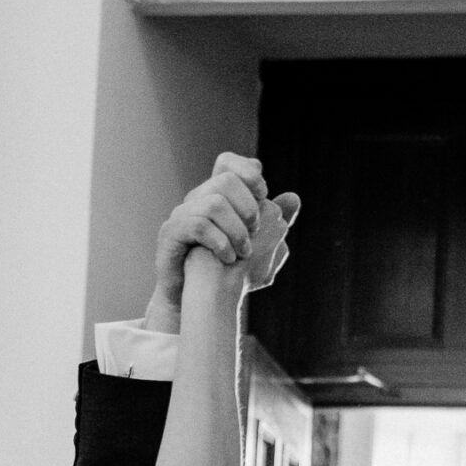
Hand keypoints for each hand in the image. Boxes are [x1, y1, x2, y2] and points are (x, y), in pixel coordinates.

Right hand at [146, 155, 297, 329]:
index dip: (249, 174)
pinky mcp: (170, 234)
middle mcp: (197, 200)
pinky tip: (229, 258)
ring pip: (214, 203)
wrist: (198, 302)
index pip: (228, 162)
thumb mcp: (259, 247)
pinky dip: (220, 243)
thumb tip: (294, 198)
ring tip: (243, 253)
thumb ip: (276, 223)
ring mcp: (181, 215)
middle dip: (248, 208)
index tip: (264, 196)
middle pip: (226, 180)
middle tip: (255, 233)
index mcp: (217, 197)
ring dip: (236, 231)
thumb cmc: (227, 273)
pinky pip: (198, 225)